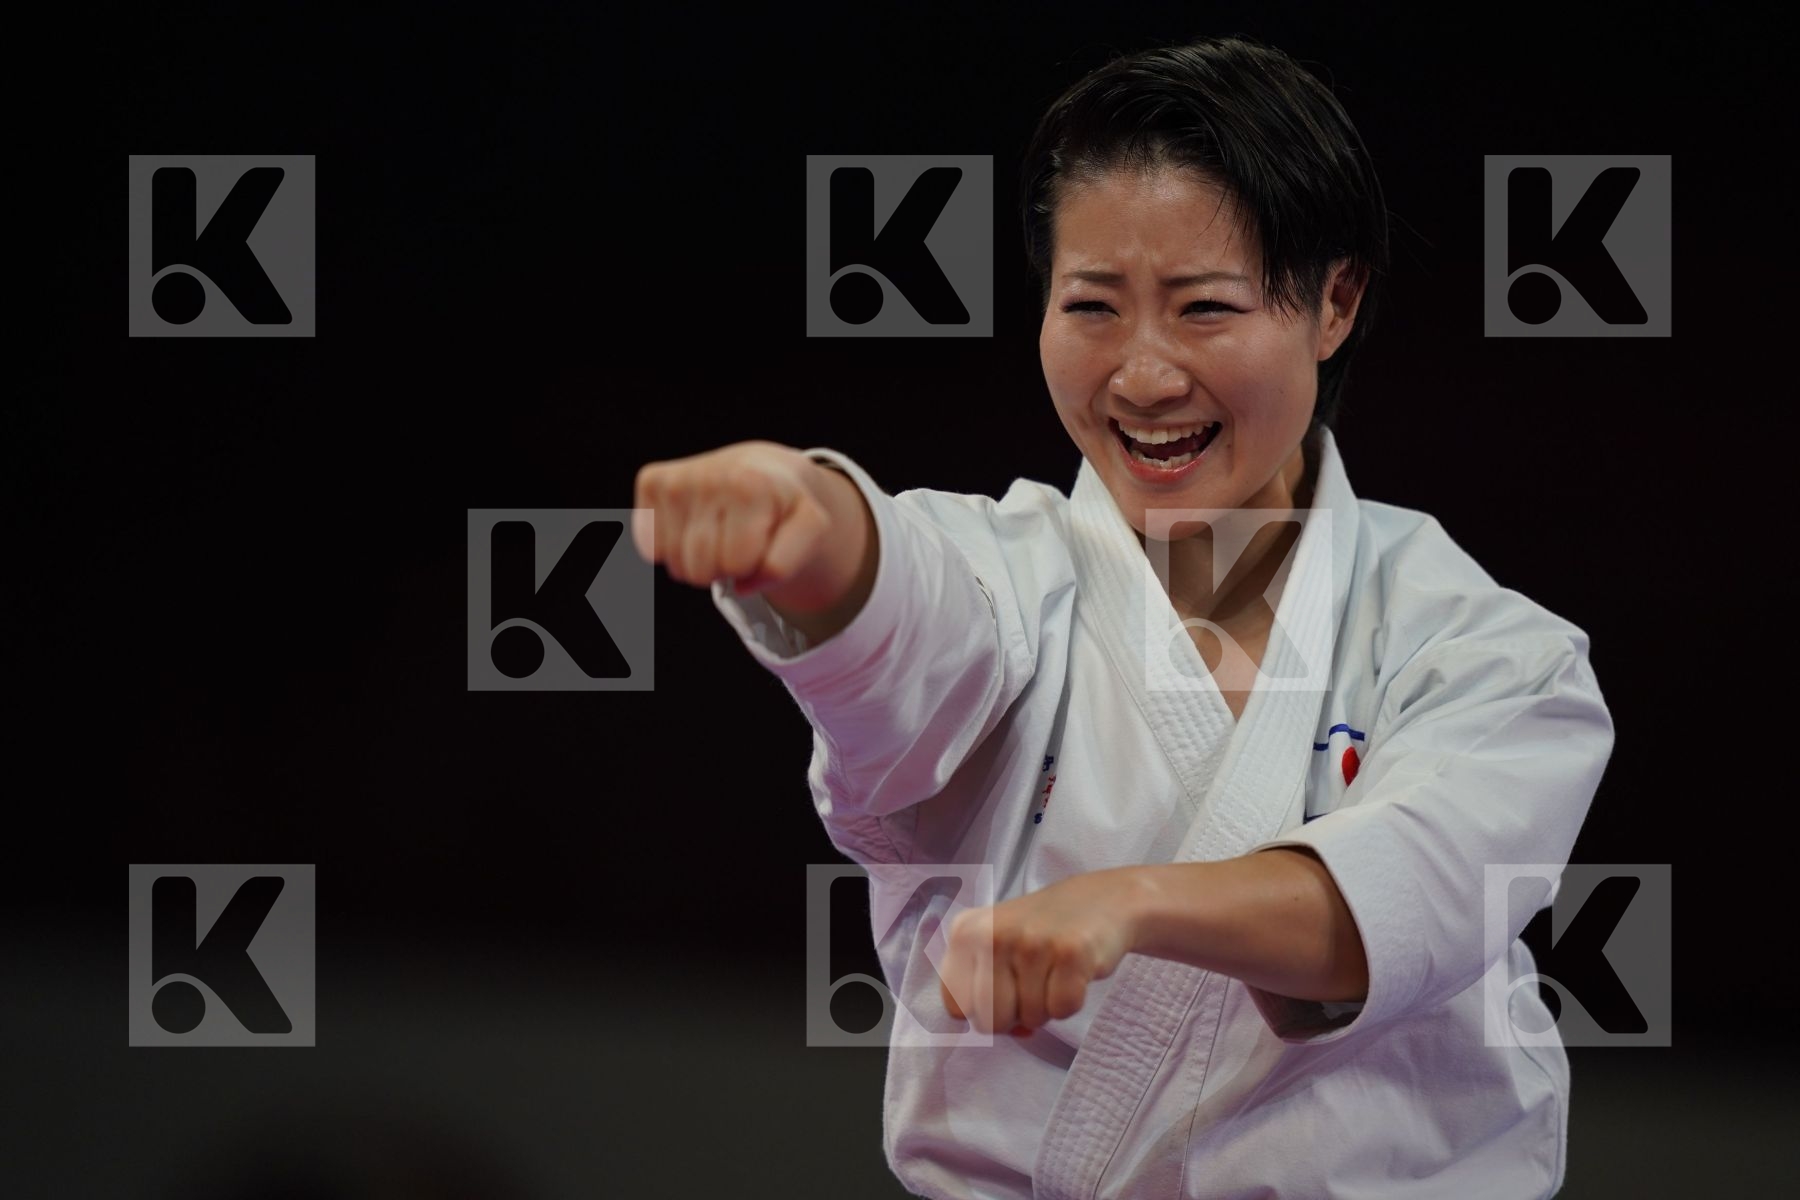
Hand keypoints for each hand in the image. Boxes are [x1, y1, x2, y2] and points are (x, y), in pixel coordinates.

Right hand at [631, 440, 834, 595]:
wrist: (762, 469)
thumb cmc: (784, 506)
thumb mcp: (809, 530)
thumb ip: (785, 565)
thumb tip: (743, 586)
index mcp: (749, 487)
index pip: (737, 566)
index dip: (752, 566)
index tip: (760, 542)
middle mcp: (708, 477)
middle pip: (701, 570)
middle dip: (722, 568)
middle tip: (736, 541)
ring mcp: (676, 479)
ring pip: (675, 564)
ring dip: (697, 562)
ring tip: (717, 534)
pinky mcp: (652, 481)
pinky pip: (651, 548)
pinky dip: (671, 548)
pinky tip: (692, 525)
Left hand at [937, 867, 1147, 1036]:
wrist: (1103, 898)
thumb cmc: (1042, 930)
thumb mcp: (996, 942)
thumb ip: (980, 986)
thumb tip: (1004, 1030)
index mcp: (965, 932)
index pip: (955, 1005)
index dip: (983, 1013)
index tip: (1003, 996)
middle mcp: (992, 934)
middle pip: (990, 1021)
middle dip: (1015, 1017)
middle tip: (1032, 986)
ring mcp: (1031, 942)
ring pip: (1030, 1018)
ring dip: (1046, 1006)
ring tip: (1055, 972)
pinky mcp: (1070, 954)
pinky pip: (1062, 1010)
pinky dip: (1072, 1002)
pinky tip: (1074, 973)